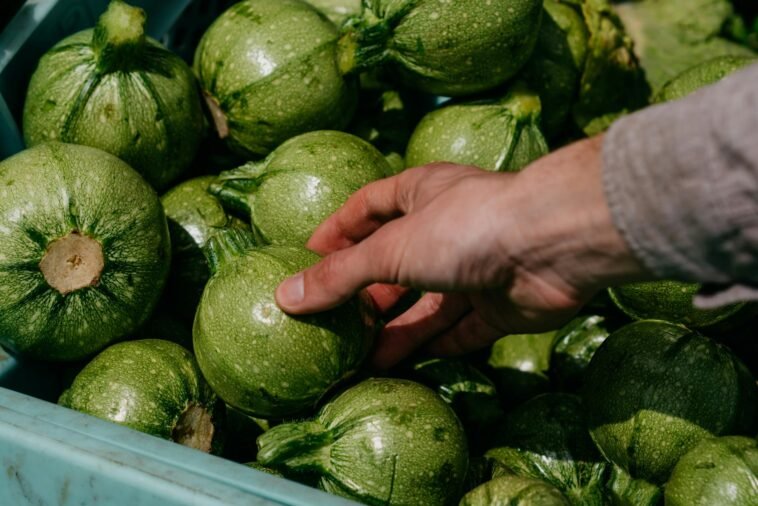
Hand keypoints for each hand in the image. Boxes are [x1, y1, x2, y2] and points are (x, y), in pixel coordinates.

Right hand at [276, 135, 648, 368]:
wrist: (552, 246)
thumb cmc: (464, 226)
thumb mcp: (390, 249)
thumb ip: (340, 276)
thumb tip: (285, 296)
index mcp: (419, 195)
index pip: (367, 209)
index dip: (337, 232)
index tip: (306, 259)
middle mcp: (446, 230)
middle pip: (395, 264)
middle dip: (365, 293)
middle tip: (332, 323)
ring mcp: (474, 269)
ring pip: (426, 305)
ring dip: (395, 330)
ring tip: (359, 358)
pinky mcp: (498, 306)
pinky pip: (458, 330)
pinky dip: (432, 346)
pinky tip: (403, 366)